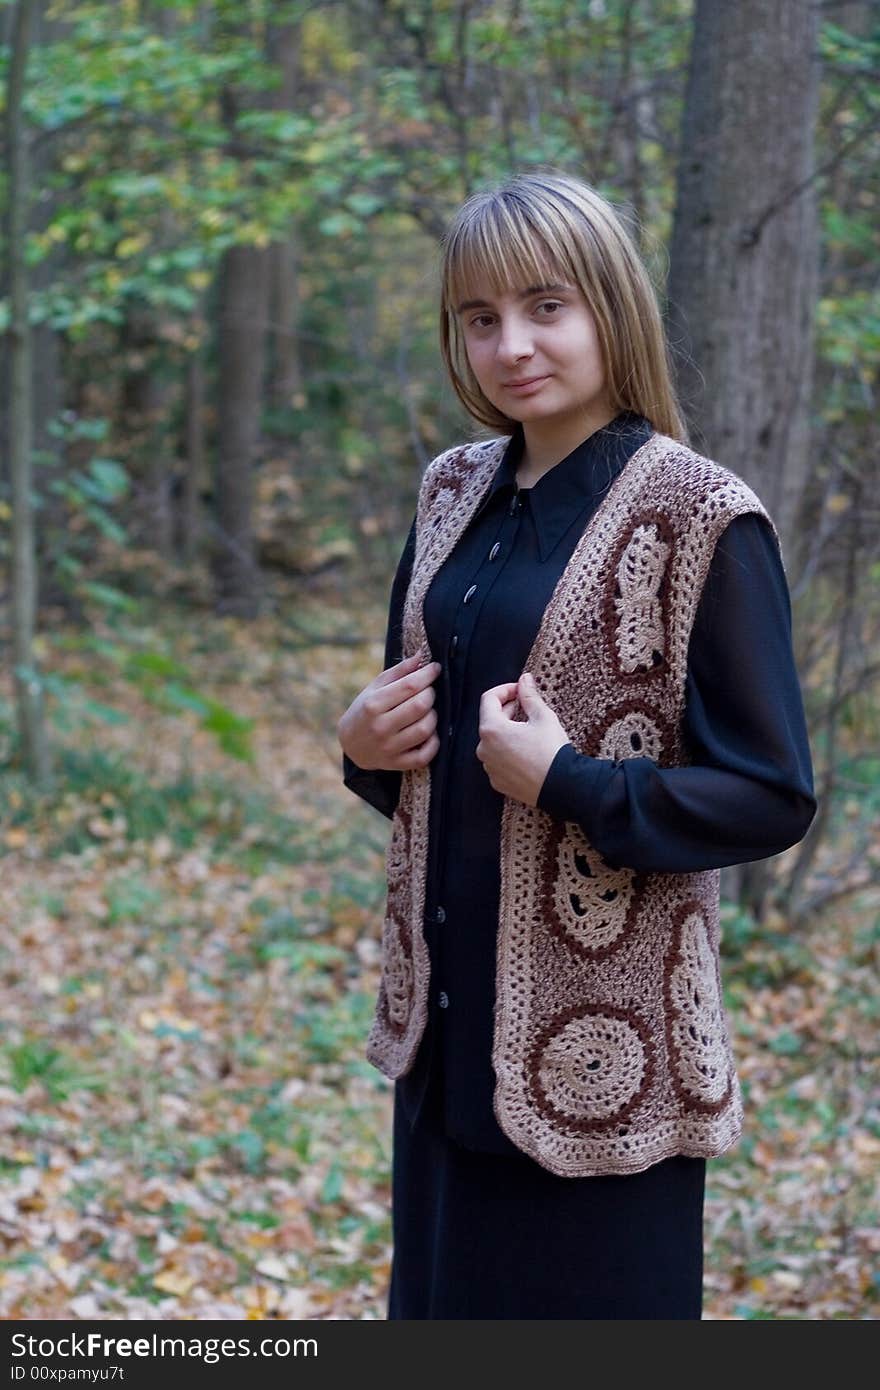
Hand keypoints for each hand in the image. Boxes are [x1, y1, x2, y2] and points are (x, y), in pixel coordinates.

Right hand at [337, 652, 442, 771]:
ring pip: (425, 729)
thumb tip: (422, 656)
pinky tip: (429, 733)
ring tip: (427, 711)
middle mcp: (380, 727)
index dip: (428, 675)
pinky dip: (433, 743)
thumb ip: (399, 672)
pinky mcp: (397, 764)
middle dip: (431, 694)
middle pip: (420, 706)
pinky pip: (425, 755)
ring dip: (433, 716)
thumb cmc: (366, 709)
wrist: (351, 745)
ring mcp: (389, 747)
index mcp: (373, 704)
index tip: (435, 669)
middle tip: (428, 691)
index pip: (410, 686)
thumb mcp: (375, 688)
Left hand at [476, 671, 570, 806]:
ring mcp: (489, 766)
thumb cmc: (551, 751)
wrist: (561, 787)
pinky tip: (527, 751)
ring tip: (529, 730)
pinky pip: (498, 759)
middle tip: (528, 706)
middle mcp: (483, 748)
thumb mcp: (543, 717)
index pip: (489, 699)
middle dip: (508, 710)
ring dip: (508, 731)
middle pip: (491, 720)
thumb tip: (524, 679)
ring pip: (494, 741)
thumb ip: (529, 695)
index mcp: (491, 729)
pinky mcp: (497, 781)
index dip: (505, 690)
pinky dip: (508, 751)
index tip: (520, 690)